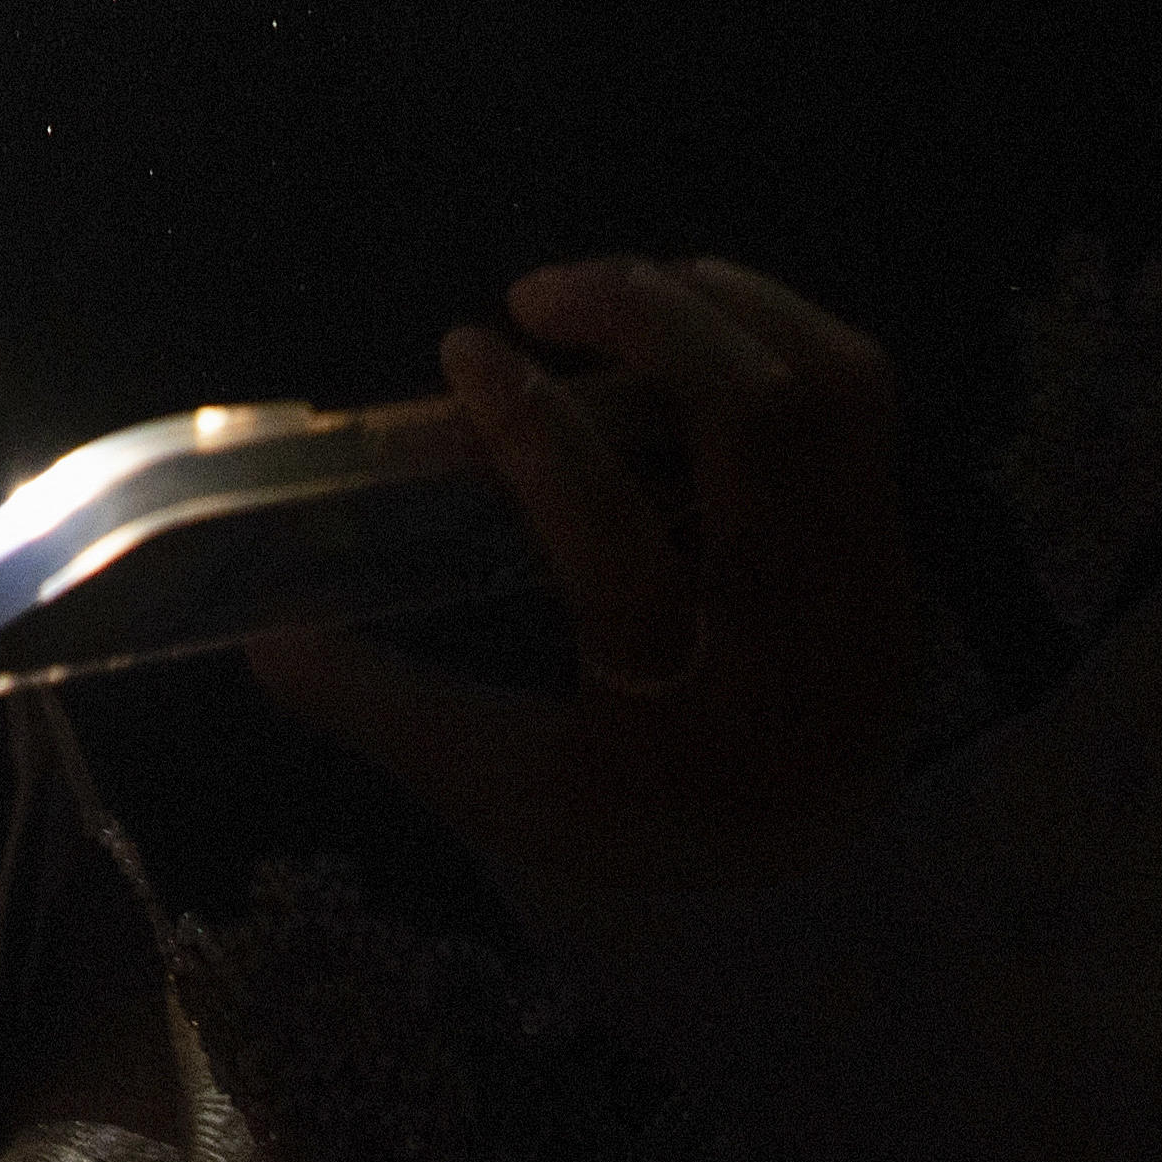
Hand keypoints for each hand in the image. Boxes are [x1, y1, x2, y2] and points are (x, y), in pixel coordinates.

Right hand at [251, 257, 925, 899]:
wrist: (819, 872)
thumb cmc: (640, 814)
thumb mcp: (505, 789)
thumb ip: (391, 710)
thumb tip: (264, 636)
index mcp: (694, 712)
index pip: (619, 548)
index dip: (534, 431)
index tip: (464, 351)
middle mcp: (805, 636)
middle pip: (760, 428)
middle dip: (644, 322)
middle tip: (538, 296)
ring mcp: (872, 580)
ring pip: (828, 389)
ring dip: (719, 308)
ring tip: (621, 290)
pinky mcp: (897, 538)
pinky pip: (861, 396)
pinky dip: (775, 329)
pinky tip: (695, 321)